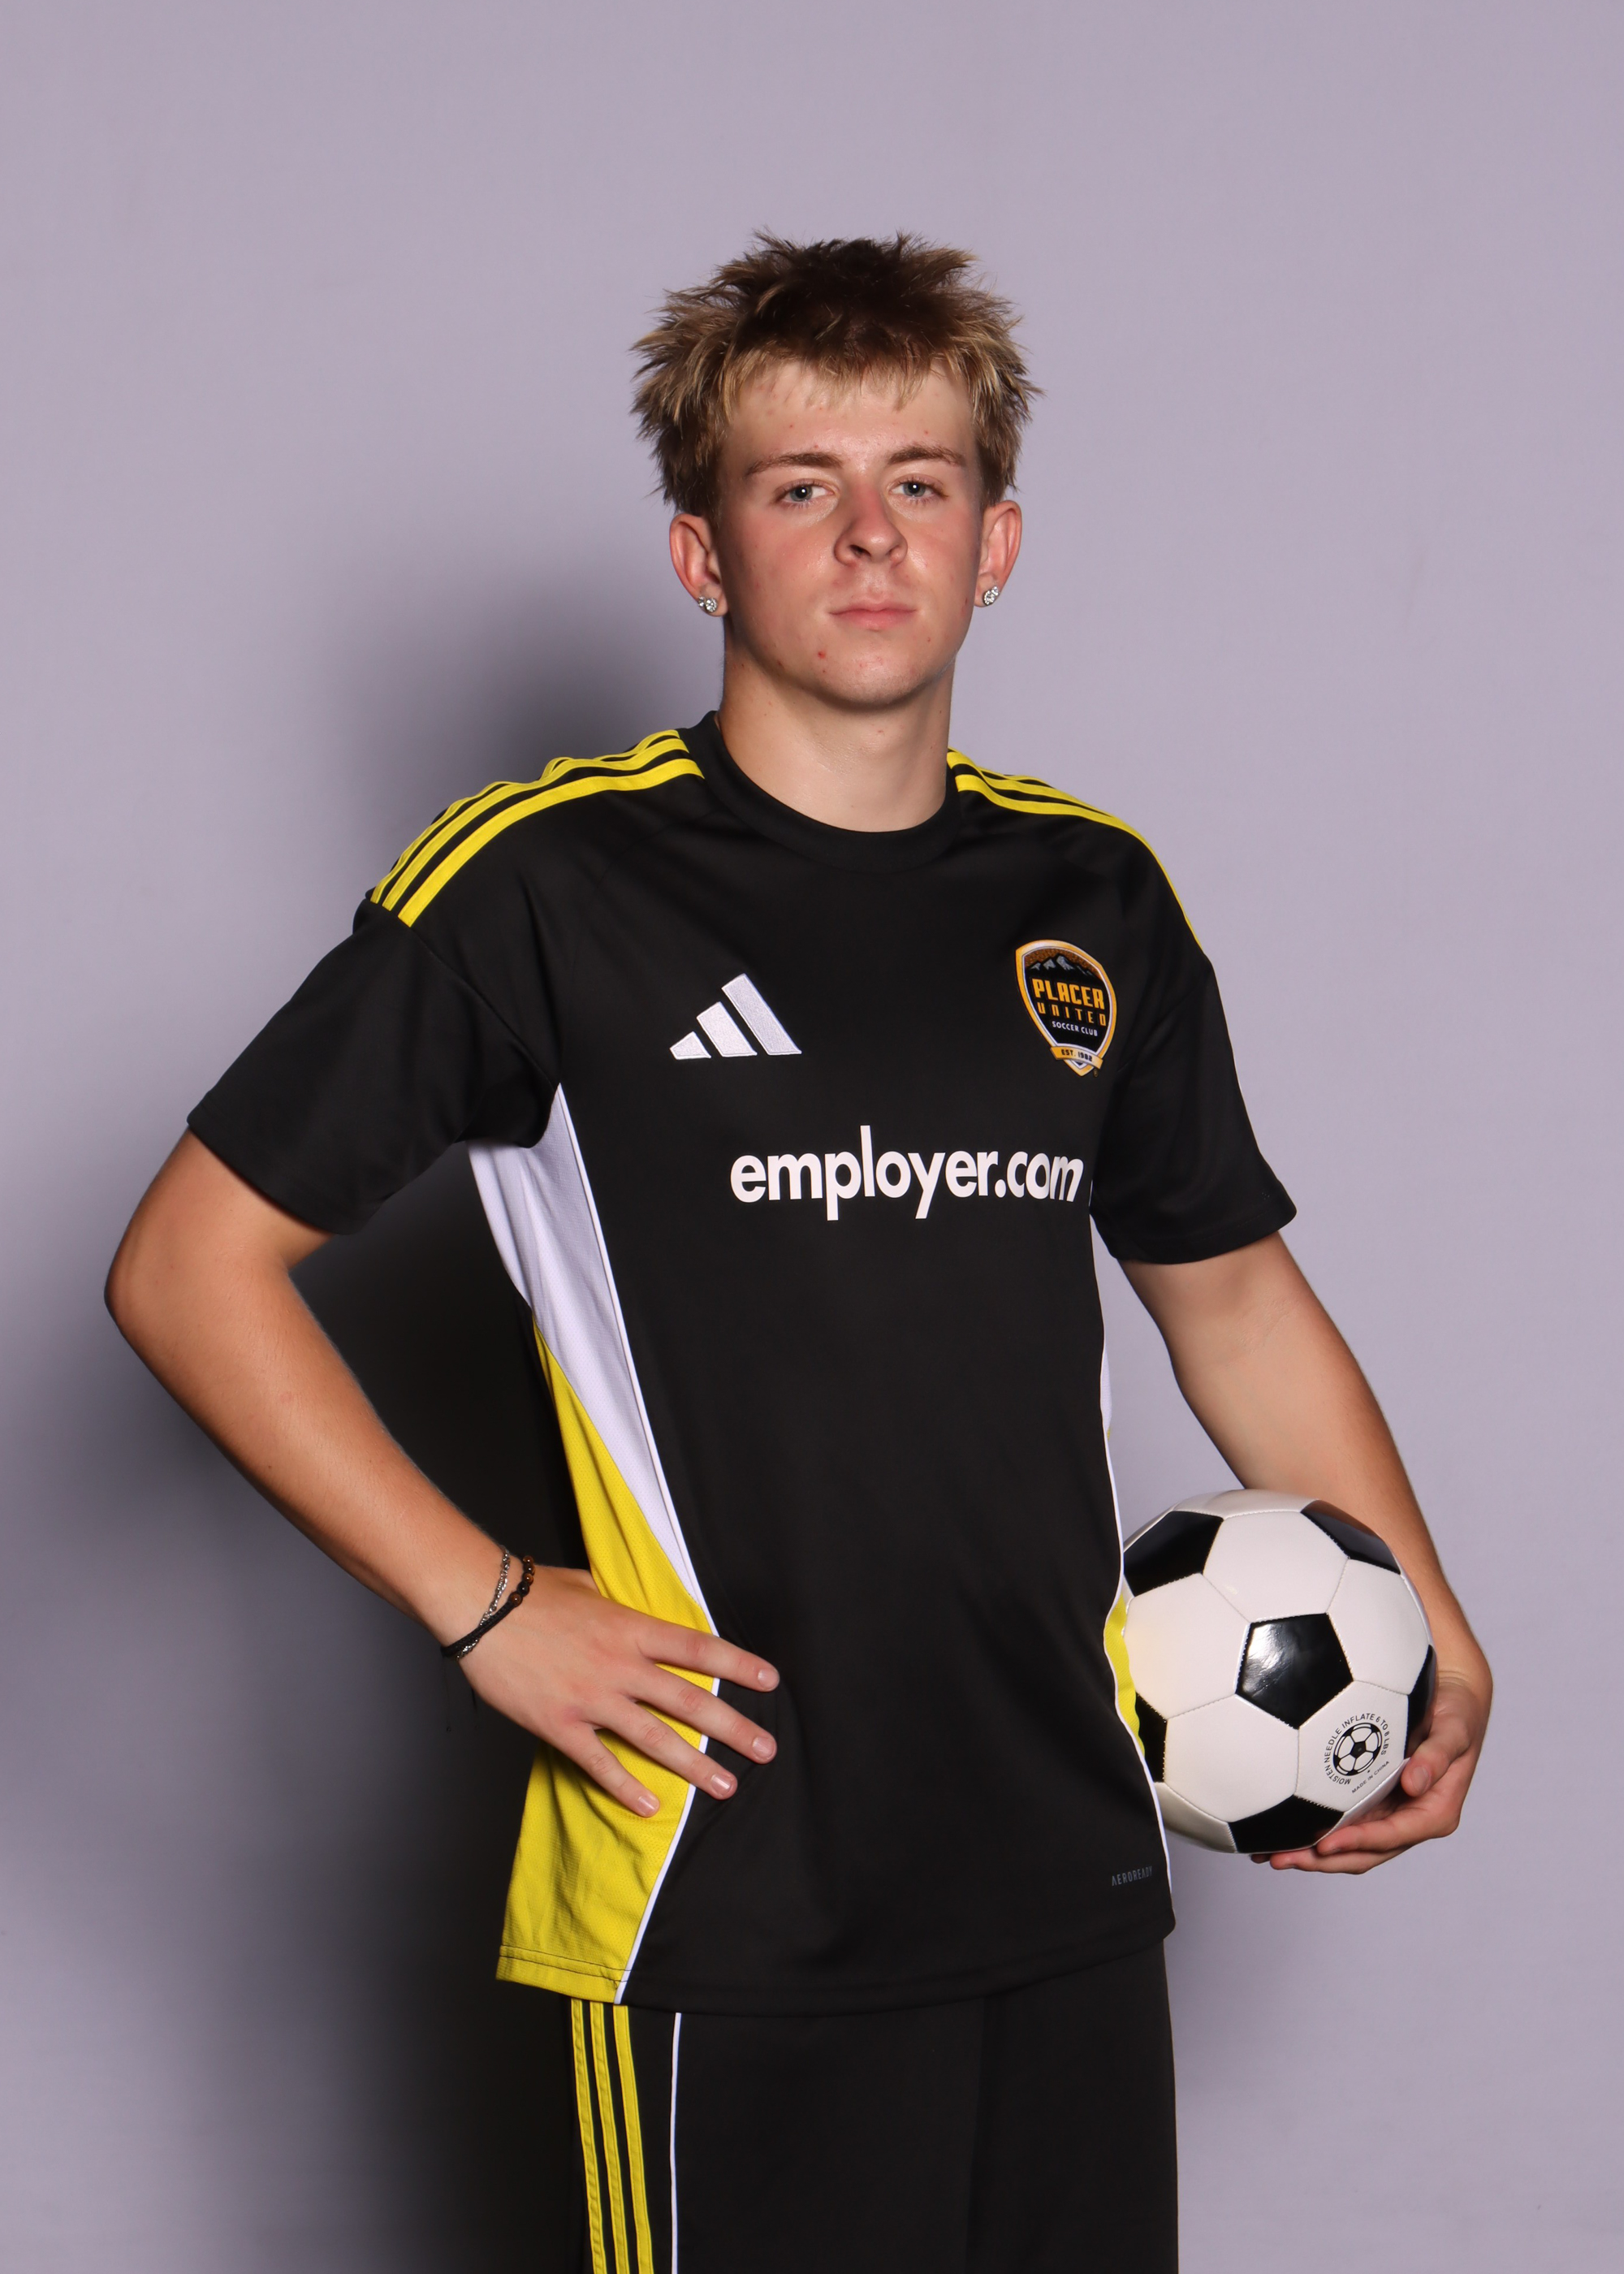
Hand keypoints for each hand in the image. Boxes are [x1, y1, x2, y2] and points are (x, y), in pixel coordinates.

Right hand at [459, 1565, 778, 1816]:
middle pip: (689, 1700)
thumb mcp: (589, 1587)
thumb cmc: (531, 1590)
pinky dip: (625, 1786)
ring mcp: (591, 1698)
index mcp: (630, 1627)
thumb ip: (620, 1607)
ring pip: (655, 1737)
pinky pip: (599, 1761)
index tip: (770, 1681)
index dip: (738, 1664)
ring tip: (726, 1786)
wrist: (480, 1605)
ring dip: (695, 1765)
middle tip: (766, 1749)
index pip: (698, 1648)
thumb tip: (640, 1612)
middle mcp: (619, 1665)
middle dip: (733, 1727)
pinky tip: (650, 1806)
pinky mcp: (559, 1724)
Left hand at [1254, 1659, 1490, 1872]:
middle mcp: (1410, 1820)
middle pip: (1365, 1853)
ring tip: (1272, 1854)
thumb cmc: (1456, 1713)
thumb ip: (1437, 1756)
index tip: (1325, 1844)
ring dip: (1313, 1855)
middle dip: (1324, 1861)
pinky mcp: (1374, 1803)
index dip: (1358, 1842)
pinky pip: (1343, 1823)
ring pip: (1350, 1845)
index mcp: (1434, 1813)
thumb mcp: (1454, 1730)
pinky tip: (1284, 1830)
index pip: (1392, 1837)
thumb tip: (1414, 1783)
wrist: (1451, 1700)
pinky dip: (1315, 1831)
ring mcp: (1390, 1814)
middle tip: (1283, 1858)